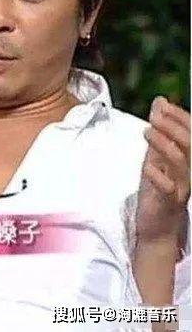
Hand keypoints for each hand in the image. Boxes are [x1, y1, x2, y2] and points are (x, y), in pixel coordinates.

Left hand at [136, 96, 189, 245]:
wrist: (157, 229)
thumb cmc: (157, 192)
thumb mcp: (155, 158)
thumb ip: (158, 134)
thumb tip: (159, 103)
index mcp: (187, 161)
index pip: (191, 133)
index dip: (180, 116)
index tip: (163, 104)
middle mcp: (189, 172)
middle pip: (189, 144)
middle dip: (173, 125)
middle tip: (156, 115)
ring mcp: (181, 187)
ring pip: (180, 162)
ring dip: (164, 144)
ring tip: (147, 132)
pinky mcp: (168, 202)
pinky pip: (168, 187)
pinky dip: (157, 175)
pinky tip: (147, 166)